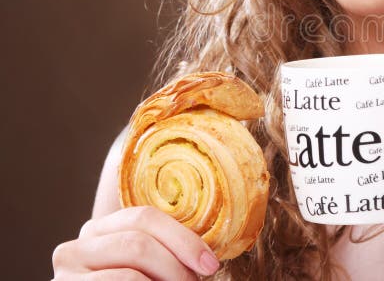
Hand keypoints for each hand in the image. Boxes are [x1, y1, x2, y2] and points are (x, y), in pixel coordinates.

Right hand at [52, 206, 219, 279]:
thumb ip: (161, 251)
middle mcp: (75, 248)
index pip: (144, 217)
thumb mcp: (146, 266)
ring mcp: (65, 276)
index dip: (184, 239)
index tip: (210, 263)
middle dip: (176, 265)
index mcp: (99, 230)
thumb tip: (205, 257)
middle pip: (138, 243)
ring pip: (130, 273)